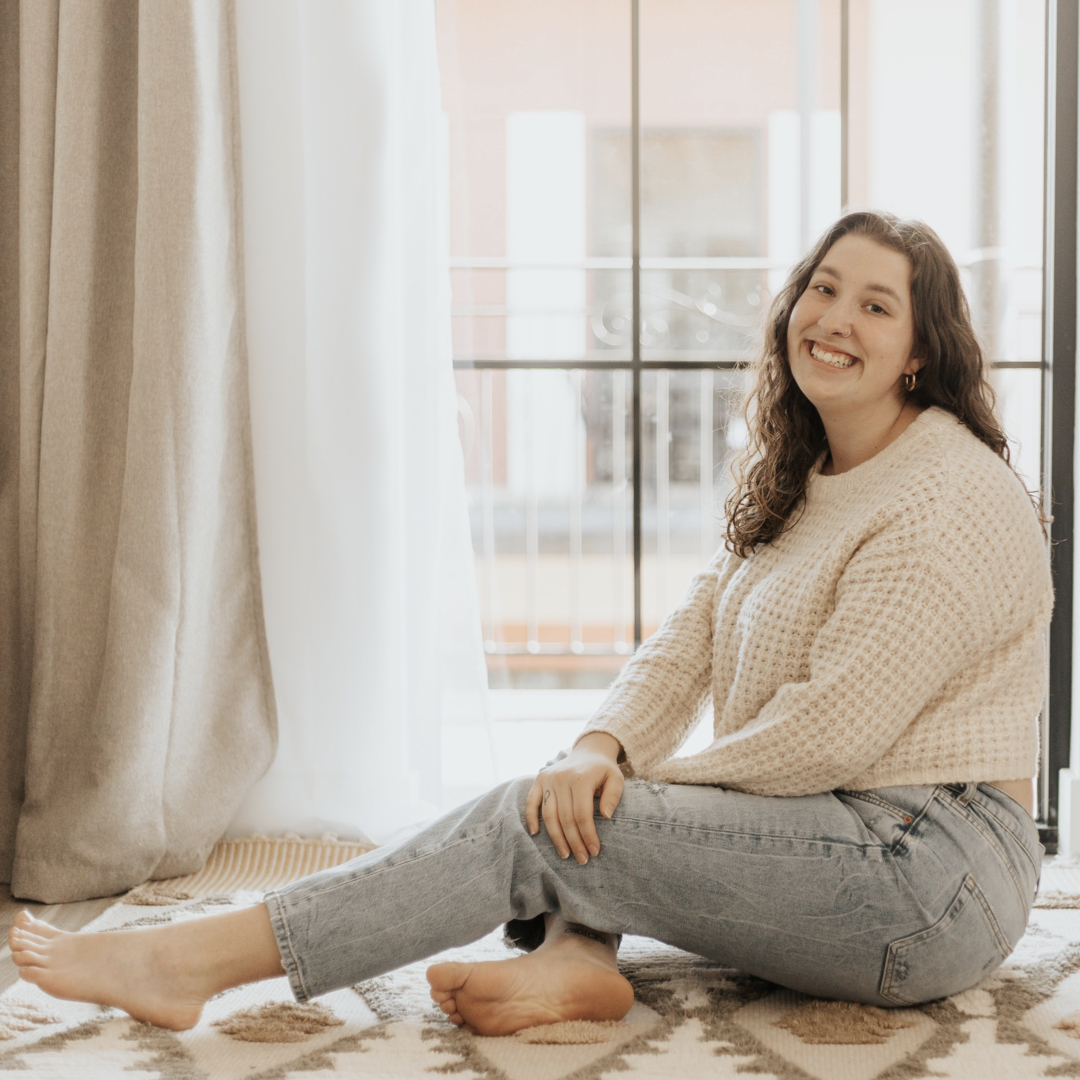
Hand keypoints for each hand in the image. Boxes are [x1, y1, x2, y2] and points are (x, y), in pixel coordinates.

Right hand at [525, 732, 623, 863]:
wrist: (589, 751)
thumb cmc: (604, 770)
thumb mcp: (616, 779)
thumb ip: (613, 796)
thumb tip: (606, 816)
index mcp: (580, 778)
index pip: (582, 815)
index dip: (588, 836)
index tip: (594, 851)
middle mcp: (561, 778)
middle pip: (565, 818)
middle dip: (574, 842)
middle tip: (582, 859)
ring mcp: (548, 778)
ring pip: (548, 815)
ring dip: (556, 838)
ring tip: (565, 854)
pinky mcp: (539, 779)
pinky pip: (531, 802)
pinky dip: (531, 818)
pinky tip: (536, 834)